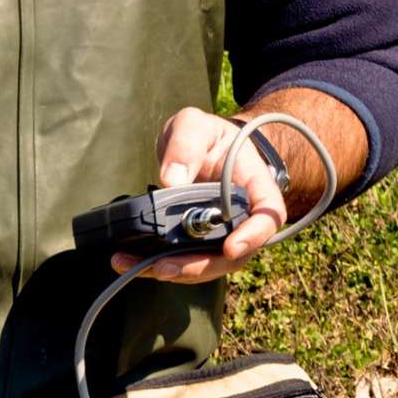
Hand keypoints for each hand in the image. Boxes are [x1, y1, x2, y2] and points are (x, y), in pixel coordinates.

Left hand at [114, 107, 288, 283]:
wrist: (196, 147)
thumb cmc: (204, 135)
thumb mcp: (193, 125)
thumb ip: (185, 144)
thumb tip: (171, 180)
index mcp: (254, 186)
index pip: (268, 215)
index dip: (254, 235)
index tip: (231, 248)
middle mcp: (241, 218)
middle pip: (233, 255)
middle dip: (199, 266)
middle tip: (165, 267)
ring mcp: (219, 235)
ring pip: (205, 265)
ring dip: (173, 272)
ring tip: (136, 266)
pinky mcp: (195, 244)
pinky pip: (182, 262)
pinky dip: (156, 266)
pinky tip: (128, 262)